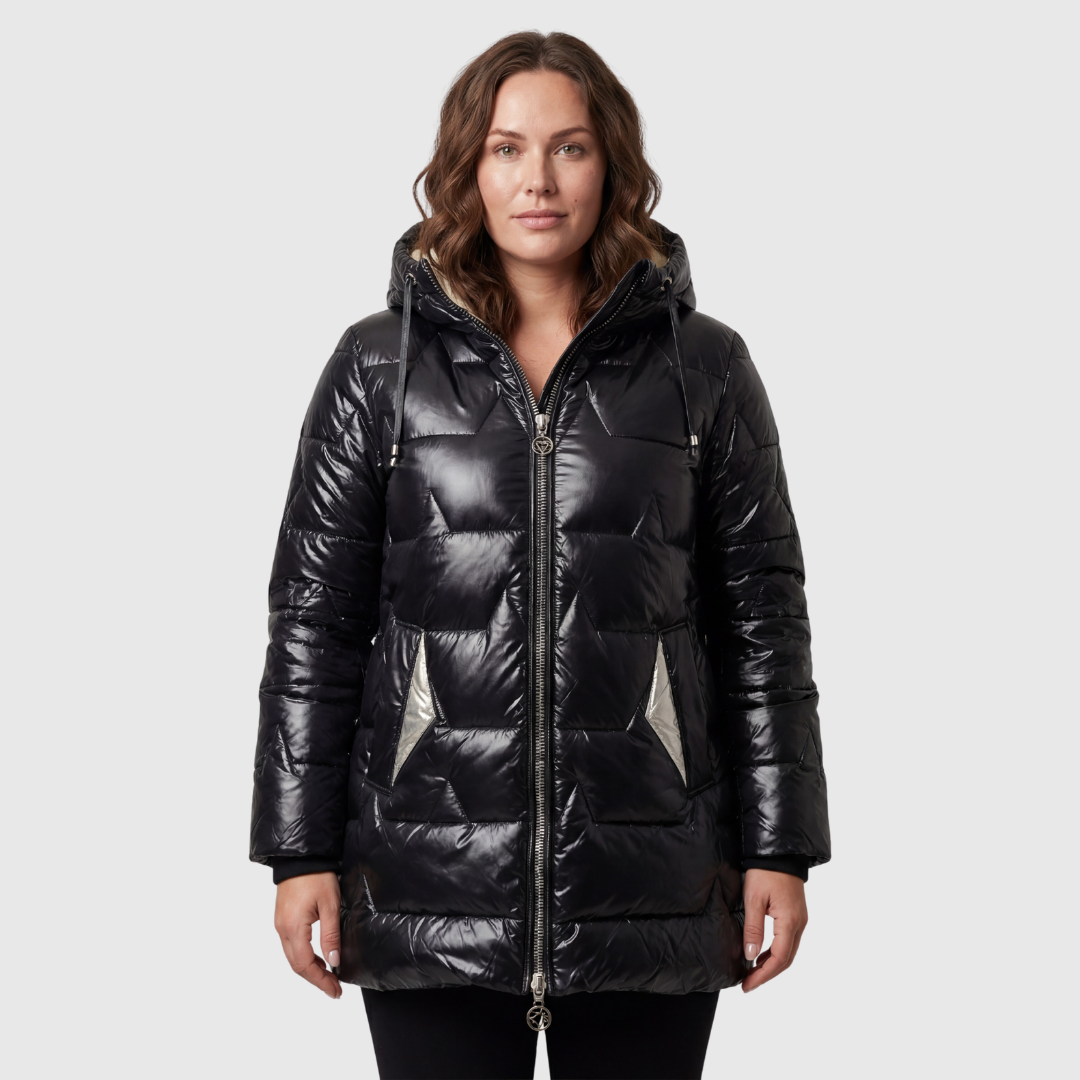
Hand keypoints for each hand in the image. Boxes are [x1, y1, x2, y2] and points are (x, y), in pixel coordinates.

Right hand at [274, 871, 342, 998]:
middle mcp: (282, 930)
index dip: (320, 981)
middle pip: (297, 965)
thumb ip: (331, 935)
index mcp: (293, 928)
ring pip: (293, 957)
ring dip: (310, 969)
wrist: (301, 856)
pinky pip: (292, 946)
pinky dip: (305, 956)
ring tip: (329, 977)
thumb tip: (334, 961)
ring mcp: (280, 925)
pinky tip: (318, 958)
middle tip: (334, 989)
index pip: (305, 965)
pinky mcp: (283, 919)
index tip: (335, 990)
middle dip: (316, 979)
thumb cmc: (316, 876)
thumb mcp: (329, 905)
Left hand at [741, 868, 807, 992]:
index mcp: (790, 922)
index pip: (779, 959)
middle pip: (786, 959)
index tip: (747, 984)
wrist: (780, 852)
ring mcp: (800, 920)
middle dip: (767, 974)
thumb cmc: (765, 872)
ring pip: (788, 951)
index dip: (763, 975)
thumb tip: (751, 955)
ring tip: (752, 972)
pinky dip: (776, 952)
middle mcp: (800, 924)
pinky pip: (789, 941)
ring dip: (772, 964)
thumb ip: (753, 928)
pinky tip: (762, 954)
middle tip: (748, 983)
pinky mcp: (797, 915)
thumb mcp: (754, 899)